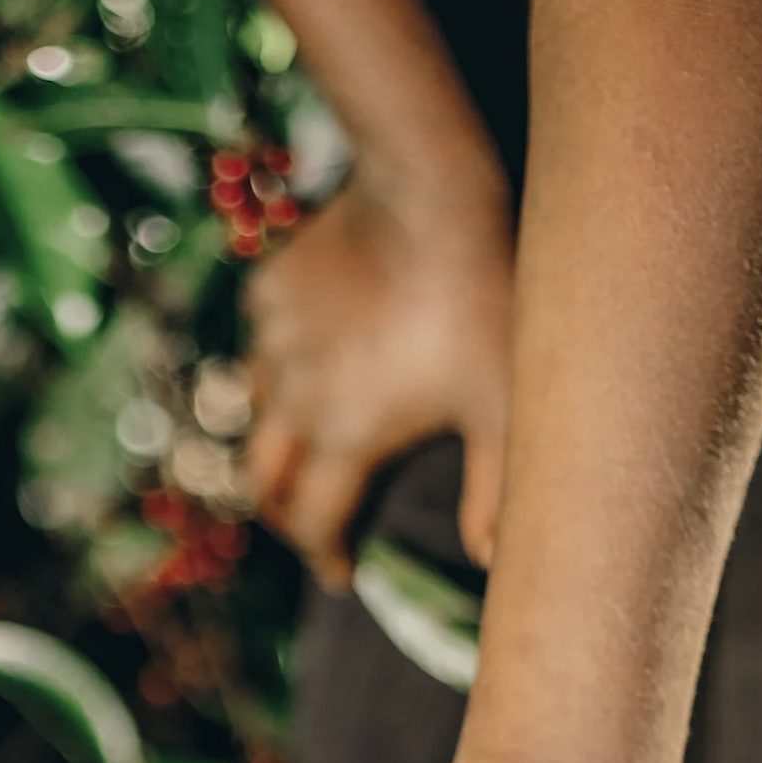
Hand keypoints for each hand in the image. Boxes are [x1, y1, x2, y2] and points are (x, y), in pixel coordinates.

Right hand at [246, 174, 512, 586]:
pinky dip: (281, 370)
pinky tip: (312, 358)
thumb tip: (490, 562)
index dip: (327, 558)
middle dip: (286, 515)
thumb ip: (495, 492)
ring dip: (279, 443)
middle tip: (314, 521)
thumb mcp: (503, 404)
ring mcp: (273, 345)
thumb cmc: (480, 299)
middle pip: (264, 485)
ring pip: (257, 415)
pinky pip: (262, 347)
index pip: (314, 525)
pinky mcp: (268, 292)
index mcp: (345, 439)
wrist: (429, 189)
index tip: (342, 573)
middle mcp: (293, 402)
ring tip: (312, 444)